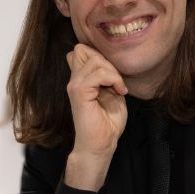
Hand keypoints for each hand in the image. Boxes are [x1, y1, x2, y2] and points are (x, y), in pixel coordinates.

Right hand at [64, 43, 127, 190]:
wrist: (101, 143)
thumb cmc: (108, 122)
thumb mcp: (112, 93)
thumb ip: (108, 76)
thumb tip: (110, 62)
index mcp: (81, 78)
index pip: (81, 50)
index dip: (100, 56)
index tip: (114, 75)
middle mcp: (74, 79)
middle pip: (85, 50)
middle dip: (108, 62)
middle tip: (118, 82)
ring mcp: (75, 85)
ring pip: (94, 60)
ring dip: (113, 73)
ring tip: (119, 88)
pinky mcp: (79, 93)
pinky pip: (97, 74)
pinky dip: (113, 79)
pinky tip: (119, 91)